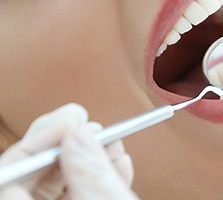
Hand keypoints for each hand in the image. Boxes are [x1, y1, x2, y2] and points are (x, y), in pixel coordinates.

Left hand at [0, 104, 138, 199]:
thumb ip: (89, 170)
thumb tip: (80, 132)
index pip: (16, 167)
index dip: (44, 137)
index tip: (73, 119)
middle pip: (42, 169)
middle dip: (72, 142)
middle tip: (91, 124)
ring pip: (66, 178)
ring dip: (94, 154)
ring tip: (114, 140)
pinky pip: (85, 190)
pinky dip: (104, 174)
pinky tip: (120, 162)